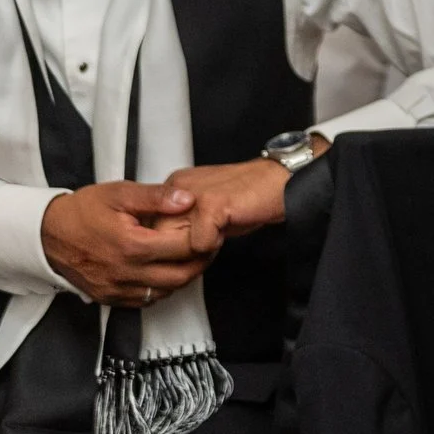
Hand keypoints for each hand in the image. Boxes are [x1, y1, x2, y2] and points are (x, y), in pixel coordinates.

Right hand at [41, 181, 222, 306]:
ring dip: (183, 276)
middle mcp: (125, 273)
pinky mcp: (109, 298)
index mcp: (132, 245)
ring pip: (165, 291)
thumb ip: (157, 197)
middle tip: (210, 245)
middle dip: (201, 261)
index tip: (213, 228)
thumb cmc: (82, 212)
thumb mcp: (120, 193)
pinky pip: (146, 300)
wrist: (46, 234)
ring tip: (190, 255)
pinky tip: (165, 269)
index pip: (184, 248)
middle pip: (181, 275)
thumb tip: (188, 200)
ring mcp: (116, 289)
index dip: (205, 238)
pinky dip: (162, 287)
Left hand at [162, 139, 324, 238]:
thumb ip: (182, 224)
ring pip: (176, 245)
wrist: (282, 181)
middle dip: (179, 252)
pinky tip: (227, 231)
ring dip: (196, 251)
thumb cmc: (250, 197)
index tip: (189, 249)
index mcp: (174, 188)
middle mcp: (178, 187)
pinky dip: (213, 246)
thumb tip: (162, 251)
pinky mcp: (211, 203)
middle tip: (205, 245)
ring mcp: (192, 194)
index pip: (150, 230)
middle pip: (158, 239)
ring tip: (216, 238)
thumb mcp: (207, 211)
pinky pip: (198, 245)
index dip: (168, 248)